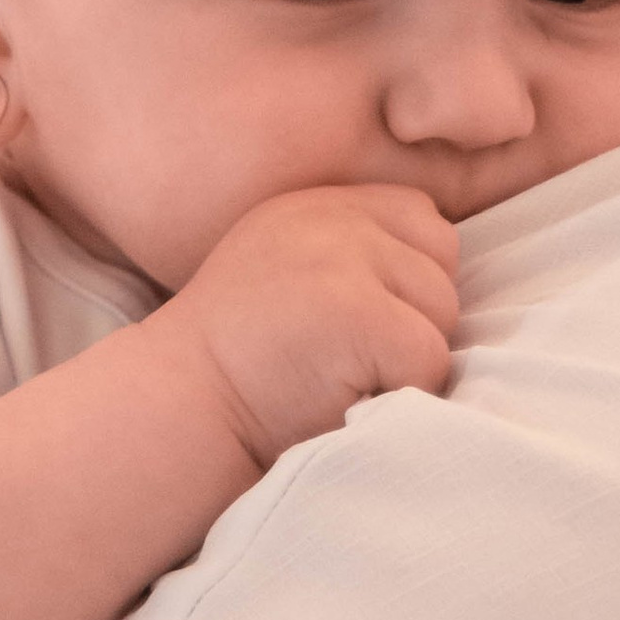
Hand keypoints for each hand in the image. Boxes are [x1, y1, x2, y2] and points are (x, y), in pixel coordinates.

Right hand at [158, 186, 458, 473]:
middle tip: (348, 360)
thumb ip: (349, 257)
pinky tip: (343, 397)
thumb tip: (440, 278)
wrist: (176, 411)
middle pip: (442, 262)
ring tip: (340, 378)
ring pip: (443, 312)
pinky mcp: (356, 309)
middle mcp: (328, 217)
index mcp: (312, 207)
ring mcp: (341, 257)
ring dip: (408, 362)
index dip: (409, 283)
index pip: (421, 219)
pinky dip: (402, 394)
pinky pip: (430, 359)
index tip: (358, 330)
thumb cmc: (236, 372)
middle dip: (415, 320)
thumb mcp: (284, 281)